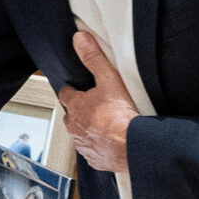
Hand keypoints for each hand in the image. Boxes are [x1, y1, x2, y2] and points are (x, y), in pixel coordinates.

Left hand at [63, 30, 139, 171]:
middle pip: (72, 114)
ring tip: (107, 124)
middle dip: (82, 110)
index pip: (66, 94)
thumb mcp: (108, 79)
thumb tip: (80, 39)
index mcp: (75, 107)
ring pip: (81, 133)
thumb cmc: (120, 116)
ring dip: (90, 129)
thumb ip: (93, 57)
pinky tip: (111, 141)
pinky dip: (99, 146)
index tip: (80, 89)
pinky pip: (93, 150)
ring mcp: (83, 144)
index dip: (74, 90)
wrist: (132, 146)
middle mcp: (74, 127)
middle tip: (98, 106)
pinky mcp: (94, 159)